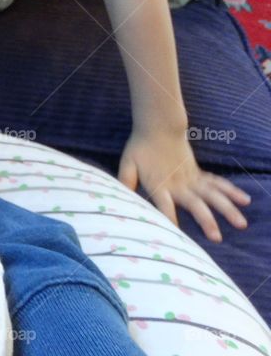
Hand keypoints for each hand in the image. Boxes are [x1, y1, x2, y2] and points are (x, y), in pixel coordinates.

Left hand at [118, 127, 250, 241]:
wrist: (158, 126)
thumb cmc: (139, 147)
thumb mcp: (127, 163)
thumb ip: (125, 179)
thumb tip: (118, 195)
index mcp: (159, 184)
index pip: (164, 204)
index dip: (169, 217)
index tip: (176, 233)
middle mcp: (178, 184)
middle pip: (194, 204)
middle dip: (206, 220)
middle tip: (217, 237)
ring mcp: (191, 179)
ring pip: (212, 195)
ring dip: (227, 209)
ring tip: (241, 223)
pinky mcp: (198, 174)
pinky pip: (217, 184)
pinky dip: (231, 191)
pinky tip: (245, 200)